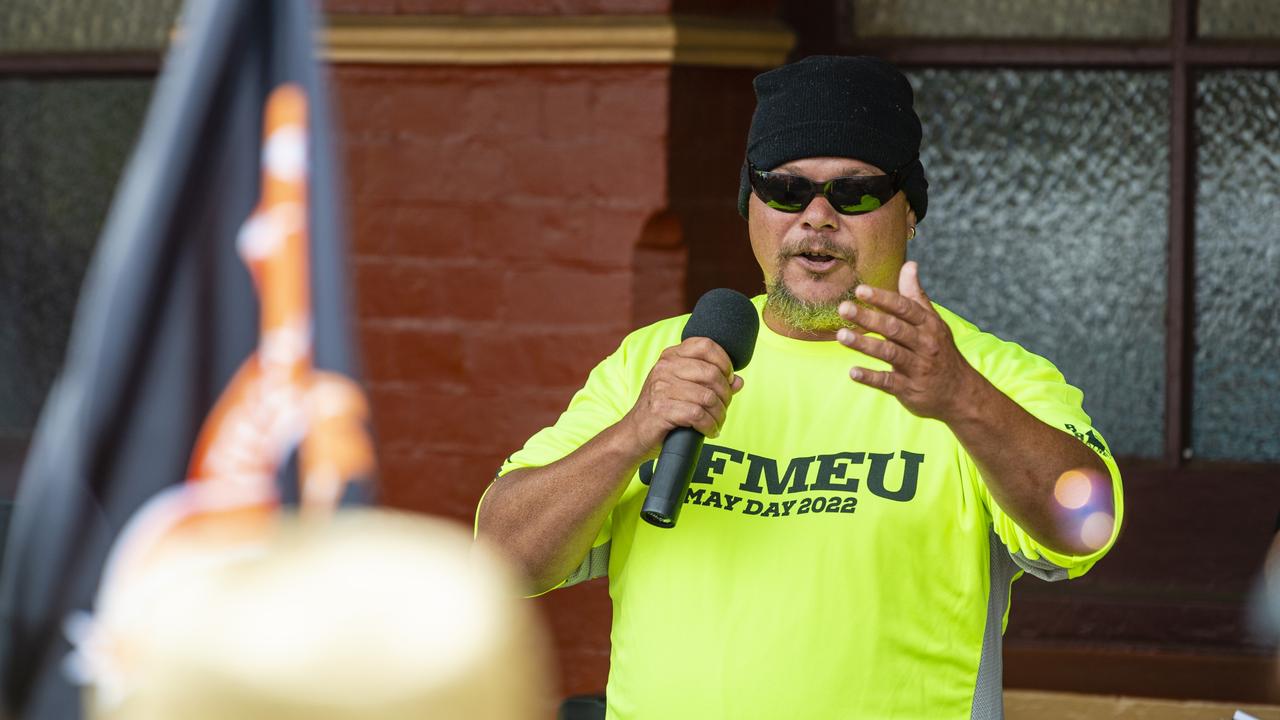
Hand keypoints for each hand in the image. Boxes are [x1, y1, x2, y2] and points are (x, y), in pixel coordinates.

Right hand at [621, 337, 743, 457]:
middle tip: (722, 408)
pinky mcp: (661, 409)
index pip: (706, 345)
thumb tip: (738, 381)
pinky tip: (709, 431)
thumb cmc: (663, 410)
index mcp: (671, 356)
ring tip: (716, 423)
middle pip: (712, 373)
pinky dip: (709, 426)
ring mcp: (661, 388)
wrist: (634, 434)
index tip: (728, 379)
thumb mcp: (685, 389)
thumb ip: (711, 382)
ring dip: (719, 414)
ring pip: (708, 397)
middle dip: (725, 395)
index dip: (724, 362)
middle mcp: (665, 368)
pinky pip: (698, 415)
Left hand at [836, 261, 981, 421]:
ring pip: (889, 353)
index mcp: (928, 325)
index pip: (904, 308)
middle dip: (869, 318)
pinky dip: (870, 377)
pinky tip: (852, 372)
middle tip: (844, 308)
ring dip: (864, 344)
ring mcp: (917, 367)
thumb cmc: (940, 350)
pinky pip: (888, 382)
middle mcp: (924, 344)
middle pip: (894, 328)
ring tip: (841, 336)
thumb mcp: (932, 322)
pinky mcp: (909, 389)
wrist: (961, 393)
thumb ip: (916, 295)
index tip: (860, 290)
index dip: (883, 299)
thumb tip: (909, 264)